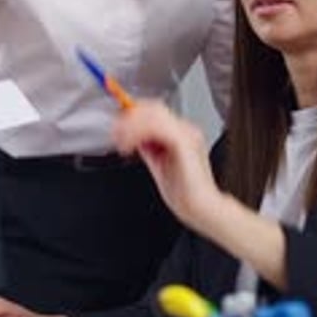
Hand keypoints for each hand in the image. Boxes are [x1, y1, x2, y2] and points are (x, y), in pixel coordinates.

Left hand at [113, 99, 223, 232]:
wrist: (201, 209)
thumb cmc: (184, 193)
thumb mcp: (160, 164)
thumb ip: (150, 148)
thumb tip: (133, 137)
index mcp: (183, 134)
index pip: (156, 111)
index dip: (134, 113)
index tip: (118, 125)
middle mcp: (186, 130)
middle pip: (154, 108)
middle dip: (130, 117)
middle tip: (115, 133)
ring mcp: (187, 134)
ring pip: (154, 115)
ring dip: (131, 126)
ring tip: (121, 142)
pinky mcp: (183, 143)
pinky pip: (156, 128)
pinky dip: (138, 134)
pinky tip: (130, 147)